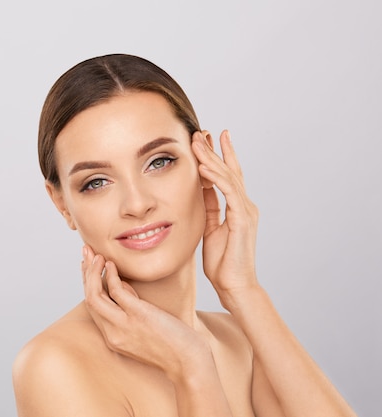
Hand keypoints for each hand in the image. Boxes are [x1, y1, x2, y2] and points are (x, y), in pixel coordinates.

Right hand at [81, 245, 212, 381]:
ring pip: (94, 295)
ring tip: (98, 255)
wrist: (189, 363)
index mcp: (113, 338)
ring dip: (92, 271)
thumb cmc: (174, 347)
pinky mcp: (137, 316)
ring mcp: (123, 325)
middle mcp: (113, 333)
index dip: (87, 284)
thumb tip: (122, 286)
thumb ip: (130, 311)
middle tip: (86, 252)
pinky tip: (111, 264)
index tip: (87, 266)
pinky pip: (116, 291)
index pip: (92, 307)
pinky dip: (110, 275)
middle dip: (85, 272)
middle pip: (89, 298)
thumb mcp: (143, 330)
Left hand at [192, 130, 259, 296]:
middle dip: (214, 151)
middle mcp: (245, 206)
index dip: (219, 157)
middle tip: (201, 133)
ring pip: (229, 177)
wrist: (234, 285)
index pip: (228, 176)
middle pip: (230, 171)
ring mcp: (246, 212)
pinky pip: (229, 193)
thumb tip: (200, 190)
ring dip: (212, 159)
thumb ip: (209, 208)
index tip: (209, 139)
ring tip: (198, 143)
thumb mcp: (210, 228)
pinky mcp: (243, 220)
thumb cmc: (222, 262)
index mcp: (237, 208)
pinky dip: (216, 179)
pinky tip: (204, 168)